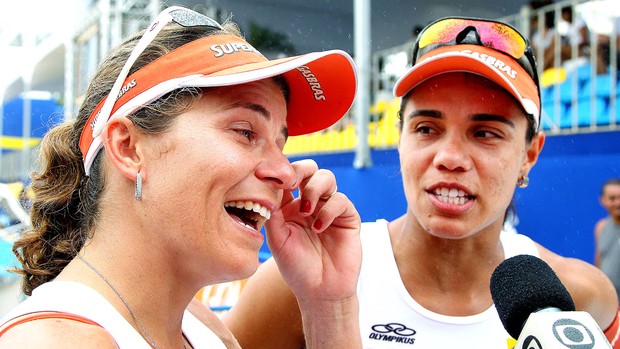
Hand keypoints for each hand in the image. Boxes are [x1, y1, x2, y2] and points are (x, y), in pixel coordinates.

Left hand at [265, 159, 360, 301]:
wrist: (320, 291)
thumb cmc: (296, 267)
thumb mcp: (277, 238)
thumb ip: (273, 211)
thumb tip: (269, 185)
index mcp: (290, 206)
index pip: (287, 178)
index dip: (280, 173)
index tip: (271, 178)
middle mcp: (310, 202)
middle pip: (308, 169)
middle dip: (300, 171)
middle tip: (291, 184)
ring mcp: (329, 208)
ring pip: (326, 177)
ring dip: (314, 188)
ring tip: (306, 210)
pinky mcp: (348, 217)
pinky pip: (340, 200)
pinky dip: (328, 210)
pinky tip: (319, 228)